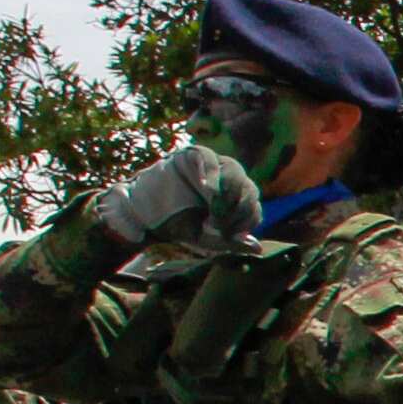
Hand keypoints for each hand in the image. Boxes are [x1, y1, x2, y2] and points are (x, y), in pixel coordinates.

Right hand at [95, 140, 259, 251]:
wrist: (145, 216)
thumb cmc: (178, 225)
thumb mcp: (205, 238)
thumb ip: (229, 241)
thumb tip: (258, 248)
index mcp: (234, 201)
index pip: (253, 208)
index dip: (246, 221)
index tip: (228, 234)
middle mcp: (228, 181)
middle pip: (249, 188)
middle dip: (239, 208)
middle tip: (218, 222)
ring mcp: (212, 165)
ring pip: (234, 170)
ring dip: (229, 191)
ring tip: (215, 206)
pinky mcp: (193, 155)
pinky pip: (208, 156)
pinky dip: (211, 171)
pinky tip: (208, 187)